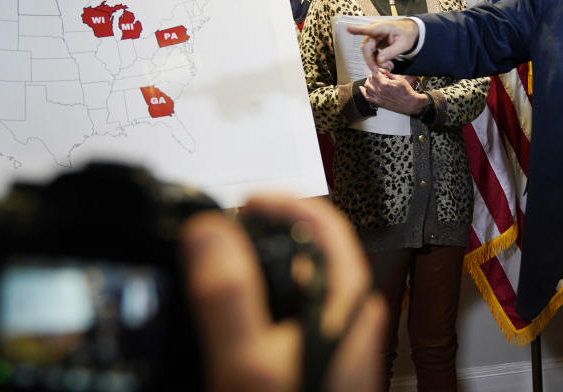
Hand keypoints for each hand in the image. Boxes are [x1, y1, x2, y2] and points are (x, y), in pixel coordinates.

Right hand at [181, 195, 385, 391]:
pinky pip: (298, 312)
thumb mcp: (250, 361)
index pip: (325, 224)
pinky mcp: (326, 358)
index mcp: (347, 303)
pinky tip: (241, 315)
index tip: (246, 201)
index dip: (283, 201)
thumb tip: (209, 234)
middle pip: (313, 250)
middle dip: (267, 232)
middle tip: (229, 229)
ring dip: (266, 267)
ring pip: (304, 283)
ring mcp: (340, 339)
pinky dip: (269, 299)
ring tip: (226, 265)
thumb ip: (229, 296)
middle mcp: (352, 317)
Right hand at [346, 19, 418, 71]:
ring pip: (367, 53)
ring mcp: (373, 37)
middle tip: (378, 71)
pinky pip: (371, 54)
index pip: (368, 29)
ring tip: (389, 66)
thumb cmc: (407, 34)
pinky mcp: (374, 43)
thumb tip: (379, 60)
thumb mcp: (403, 45)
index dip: (357, 30)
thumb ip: (391, 52)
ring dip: (376, 63)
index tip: (348, 29)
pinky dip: (378, 61)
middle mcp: (375, 31)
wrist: (409, 31)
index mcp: (383, 27)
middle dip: (371, 61)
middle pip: (366, 48)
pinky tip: (387, 64)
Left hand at [360, 69, 426, 115]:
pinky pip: (367, 97)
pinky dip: (363, 92)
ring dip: (368, 81)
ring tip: (371, 79)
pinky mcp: (378, 102)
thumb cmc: (406, 92)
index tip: (378, 69)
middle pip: (370, 80)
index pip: (375, 74)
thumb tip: (381, 69)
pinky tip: (362, 88)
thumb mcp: (399, 78)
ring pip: (367, 87)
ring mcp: (378, 97)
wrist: (410, 103)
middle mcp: (379, 91)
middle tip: (376, 74)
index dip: (376, 70)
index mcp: (384, 84)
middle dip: (372, 75)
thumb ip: (388, 73)